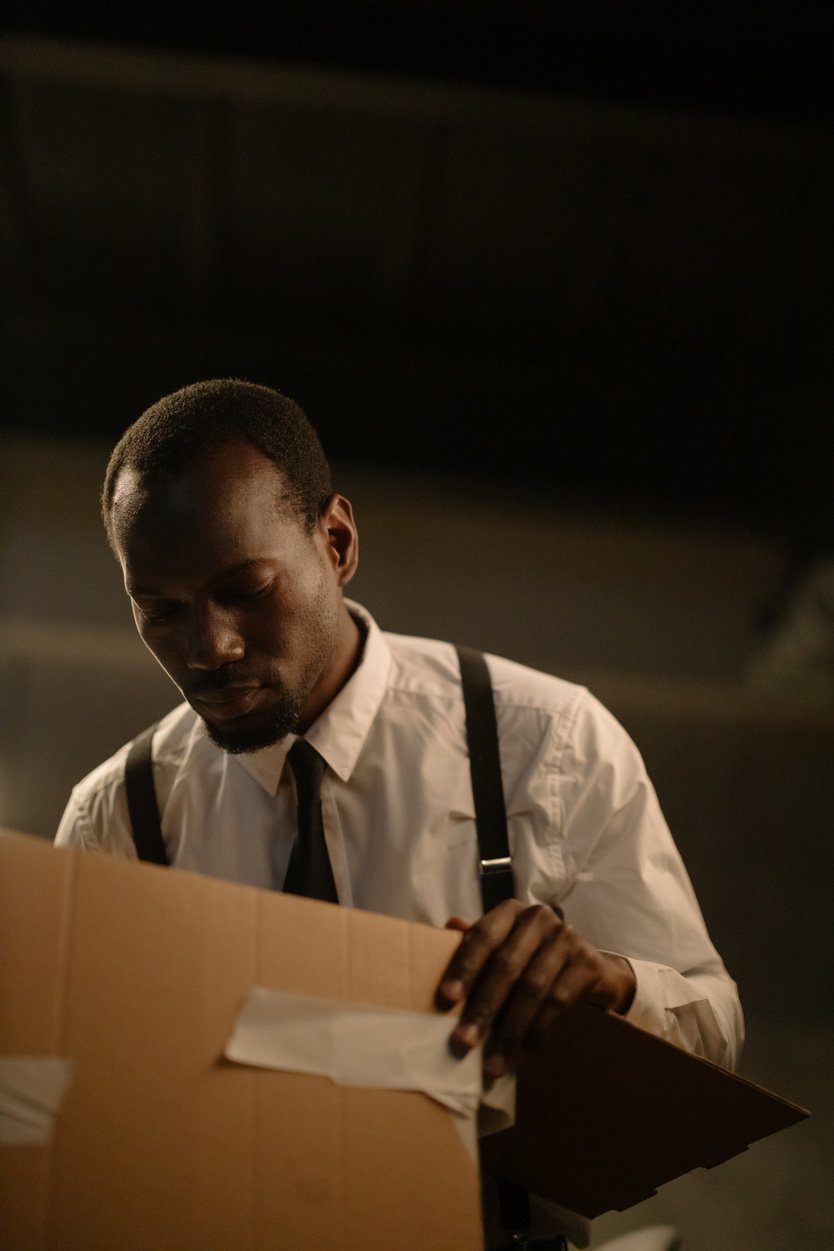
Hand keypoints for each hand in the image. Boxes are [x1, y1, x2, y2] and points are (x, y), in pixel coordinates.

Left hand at [436, 900, 635, 1076]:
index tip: (447, 998)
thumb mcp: (505, 947)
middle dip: (484, 1007)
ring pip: (532, 988)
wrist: (589, 968)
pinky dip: (535, 1034)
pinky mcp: (588, 964)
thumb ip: (478, 942)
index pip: (483, 935)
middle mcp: (539, 918)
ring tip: (492, 1063)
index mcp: (511, 912)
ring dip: (510, 1031)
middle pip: (506, 965)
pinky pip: (557, 1003)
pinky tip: (520, 1057)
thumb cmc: (533, 958)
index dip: (465, 966)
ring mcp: (567, 938)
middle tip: (464, 1041)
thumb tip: (450, 926)